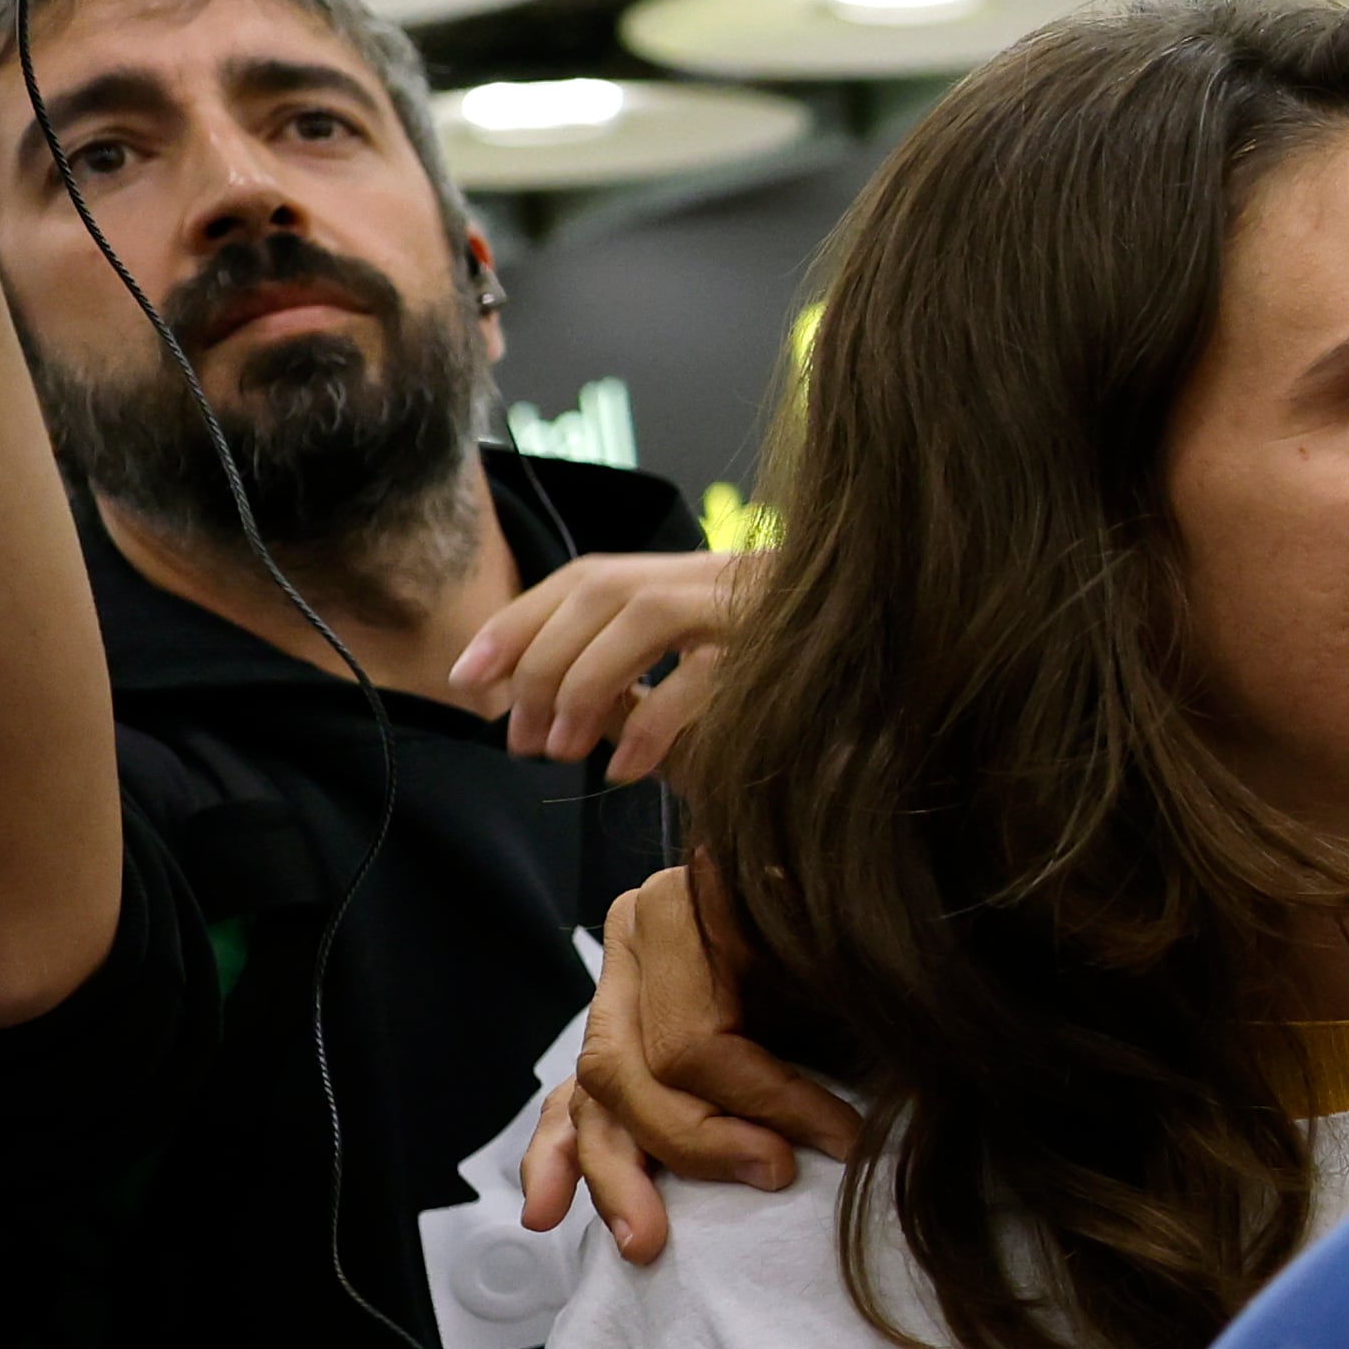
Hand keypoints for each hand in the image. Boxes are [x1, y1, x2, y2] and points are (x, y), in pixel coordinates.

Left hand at [453, 547, 755, 782]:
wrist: (882, 705)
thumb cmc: (769, 706)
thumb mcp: (679, 691)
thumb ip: (622, 685)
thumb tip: (540, 701)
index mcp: (681, 578)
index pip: (580, 581)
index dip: (514, 624)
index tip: (465, 678)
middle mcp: (707, 579)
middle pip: (600, 591)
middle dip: (542, 664)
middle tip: (522, 740)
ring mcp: (744, 606)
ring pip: (644, 616)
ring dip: (585, 683)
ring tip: (561, 750)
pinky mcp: (777, 650)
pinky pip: (703, 676)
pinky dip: (652, 724)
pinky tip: (624, 770)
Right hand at [523, 860, 854, 1261]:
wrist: (854, 900)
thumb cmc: (866, 938)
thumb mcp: (853, 954)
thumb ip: (840, 990)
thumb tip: (837, 1097)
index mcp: (681, 904)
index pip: (694, 1039)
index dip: (770, 1101)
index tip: (843, 1138)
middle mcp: (634, 940)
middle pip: (628, 1071)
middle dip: (695, 1143)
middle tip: (774, 1177)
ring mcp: (615, 988)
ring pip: (595, 1096)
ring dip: (615, 1176)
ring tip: (645, 1240)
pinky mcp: (614, 1034)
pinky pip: (570, 1101)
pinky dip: (560, 1156)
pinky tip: (546, 1208)